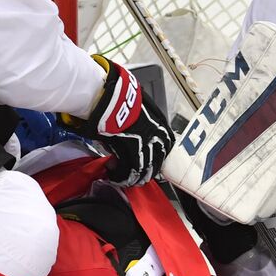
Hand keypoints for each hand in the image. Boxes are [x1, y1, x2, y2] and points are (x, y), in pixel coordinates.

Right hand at [62, 55, 173, 185]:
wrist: (108, 95)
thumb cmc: (119, 95)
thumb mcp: (137, 104)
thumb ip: (139, 120)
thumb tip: (131, 130)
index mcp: (160, 123)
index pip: (167, 145)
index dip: (159, 156)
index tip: (153, 161)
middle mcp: (155, 136)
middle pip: (157, 161)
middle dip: (149, 171)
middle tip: (141, 176)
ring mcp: (143, 145)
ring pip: (143, 168)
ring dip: (135, 177)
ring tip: (127, 180)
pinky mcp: (128, 152)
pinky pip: (129, 171)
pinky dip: (122, 177)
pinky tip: (115, 177)